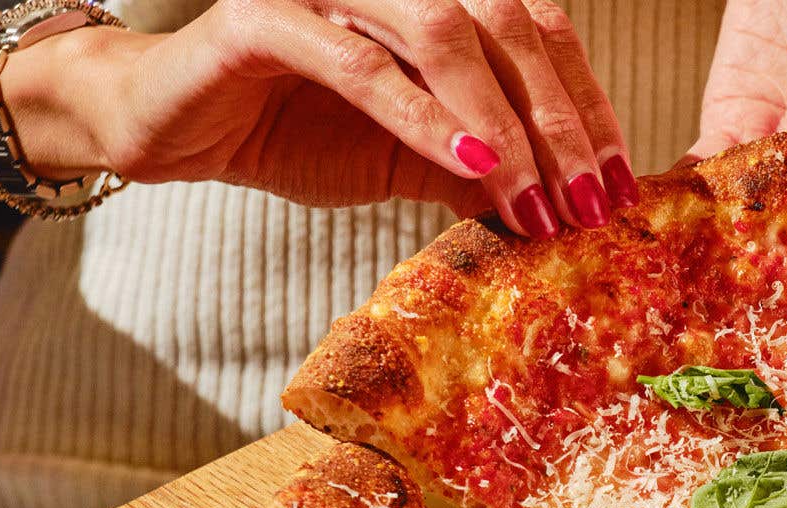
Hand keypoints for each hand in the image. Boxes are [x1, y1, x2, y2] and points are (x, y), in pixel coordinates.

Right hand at [13, 0, 638, 233]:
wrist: (167, 128)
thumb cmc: (292, 130)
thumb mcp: (408, 159)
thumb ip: (479, 169)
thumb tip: (563, 209)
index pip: (537, 31)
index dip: (586, 102)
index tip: (619, 182)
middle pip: (506, 25)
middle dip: (559, 120)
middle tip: (590, 201)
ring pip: (444, 35)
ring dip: (502, 125)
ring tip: (539, 199)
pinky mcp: (265, 18)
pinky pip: (361, 65)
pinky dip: (423, 118)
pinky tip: (471, 172)